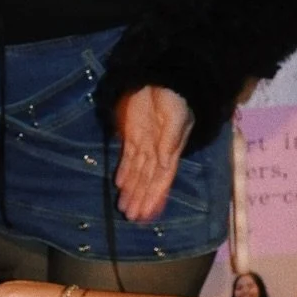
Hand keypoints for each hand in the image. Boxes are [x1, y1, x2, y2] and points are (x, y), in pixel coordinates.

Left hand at [112, 85, 193, 221]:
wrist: (162, 79)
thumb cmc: (175, 98)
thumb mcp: (176, 118)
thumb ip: (170, 141)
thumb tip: (166, 163)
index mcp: (171, 149)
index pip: (162, 178)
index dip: (156, 196)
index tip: (149, 213)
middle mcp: (158, 151)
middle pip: (148, 179)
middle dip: (141, 198)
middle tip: (132, 217)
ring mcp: (145, 143)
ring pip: (137, 172)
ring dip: (132, 190)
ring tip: (125, 208)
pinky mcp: (133, 135)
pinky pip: (128, 157)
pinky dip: (124, 171)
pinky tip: (120, 185)